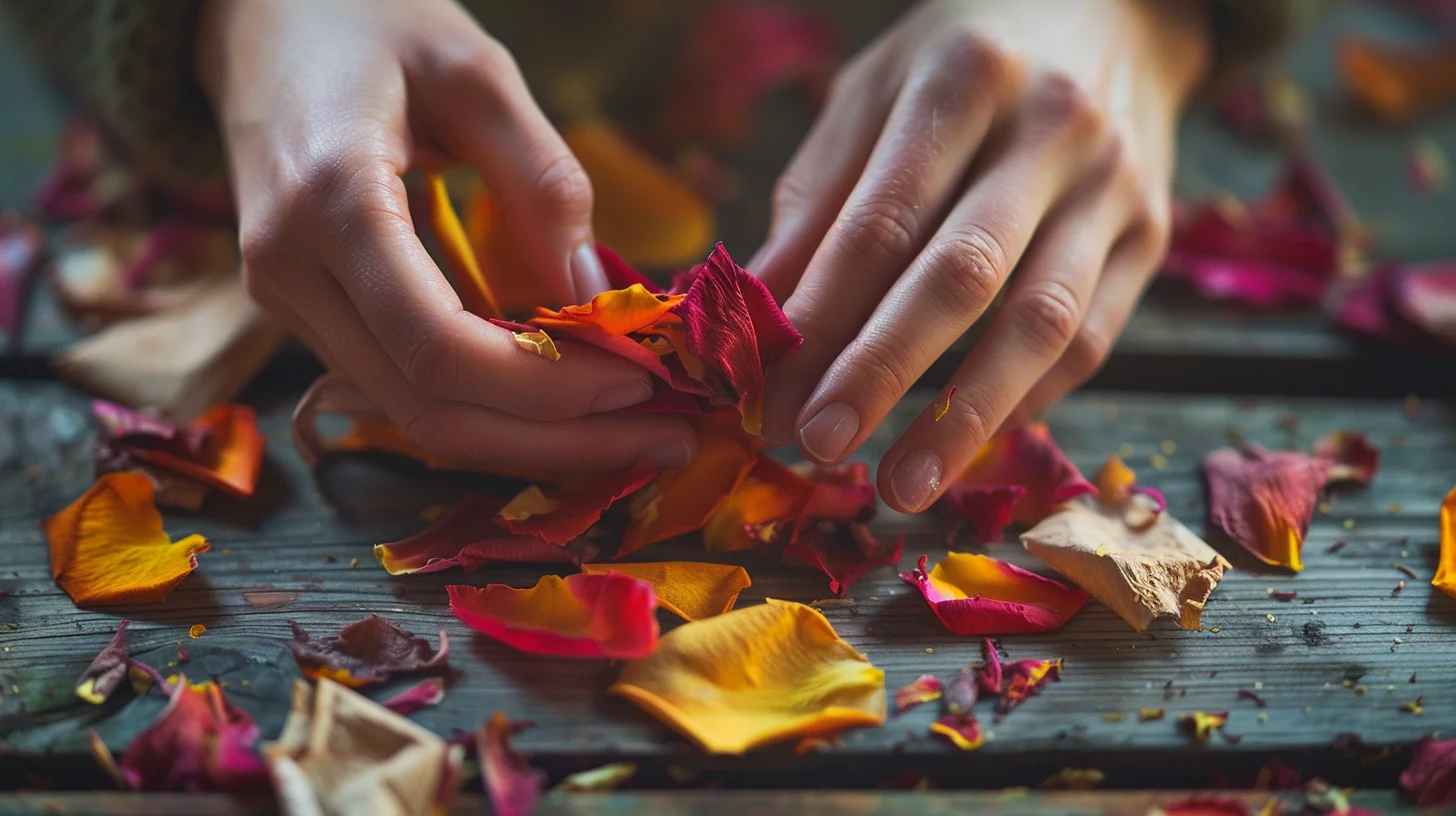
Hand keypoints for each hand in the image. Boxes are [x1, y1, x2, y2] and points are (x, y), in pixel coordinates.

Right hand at [198, 0, 696, 470]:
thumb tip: (595, 296)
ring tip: (628, 431)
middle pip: (429, 410)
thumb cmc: (368, 20)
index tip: (640, 381)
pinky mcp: (302, 311)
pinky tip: (561, 403)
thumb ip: (540, 180)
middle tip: (663, 438)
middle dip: (555, 440)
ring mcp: (284, 301)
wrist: (256, 16)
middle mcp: (290, 273)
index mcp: (330, 203)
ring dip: (527, 439)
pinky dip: (488, 409)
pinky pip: (400, 389)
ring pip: (414, 417)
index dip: (548, 387)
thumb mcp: (474, 72)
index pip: (440, 349)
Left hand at [752, 0, 1208, 510]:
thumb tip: (760, 314)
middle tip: (818, 446)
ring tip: (899, 485)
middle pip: (961, 276)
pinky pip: (1091, 339)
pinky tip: (966, 442)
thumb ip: (818, 198)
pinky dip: (1025, 400)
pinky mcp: (1154, 236)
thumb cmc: (966, 58)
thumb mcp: (874, 93)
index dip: (822, 317)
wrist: (1115, 12)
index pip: (881, 221)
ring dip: (964, 417)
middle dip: (882, 373)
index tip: (770, 394)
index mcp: (961, 81)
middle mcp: (1050, 130)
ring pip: (1041, 323)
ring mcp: (1114, 187)